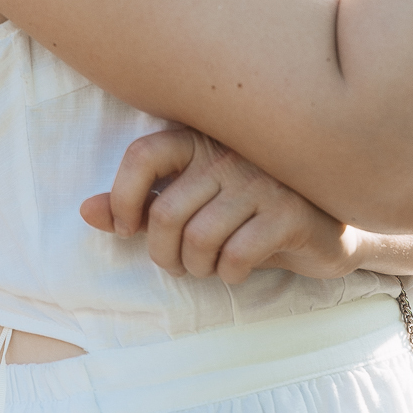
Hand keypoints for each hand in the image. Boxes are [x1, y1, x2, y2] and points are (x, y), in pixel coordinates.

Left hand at [80, 128, 360, 286]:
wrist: (328, 226)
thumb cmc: (249, 213)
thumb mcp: (192, 204)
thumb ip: (140, 205)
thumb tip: (84, 211)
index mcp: (199, 138)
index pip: (142, 155)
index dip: (122, 199)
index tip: (130, 228)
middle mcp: (228, 151)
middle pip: (165, 214)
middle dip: (164, 254)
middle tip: (180, 262)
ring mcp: (261, 179)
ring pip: (198, 240)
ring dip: (197, 268)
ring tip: (210, 264)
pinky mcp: (288, 212)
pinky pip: (236, 256)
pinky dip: (230, 274)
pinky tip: (240, 267)